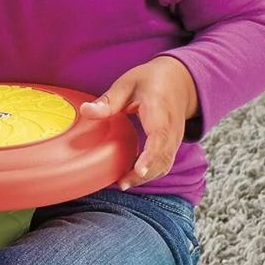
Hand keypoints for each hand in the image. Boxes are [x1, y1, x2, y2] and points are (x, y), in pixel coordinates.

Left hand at [80, 56, 198, 189]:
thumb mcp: (127, 84)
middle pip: (162, 157)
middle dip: (143, 174)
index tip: (140, 170)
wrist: (179, 81)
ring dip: (145, 177)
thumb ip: (108, 100)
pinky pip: (164, 164)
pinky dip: (149, 174)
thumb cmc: (151, 81)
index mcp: (160, 109)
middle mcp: (172, 128)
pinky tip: (131, 177)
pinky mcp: (172, 147)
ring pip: (164, 165)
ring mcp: (175, 139)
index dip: (151, 155)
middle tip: (121, 183)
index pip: (160, 136)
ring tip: (123, 183)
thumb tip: (85, 110)